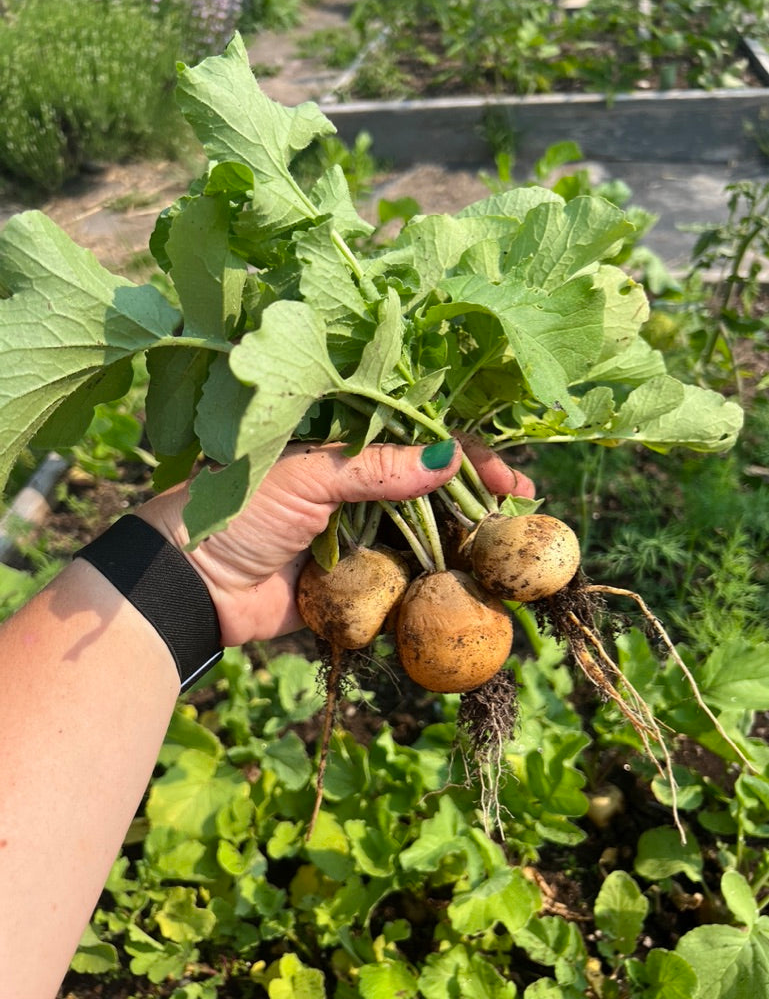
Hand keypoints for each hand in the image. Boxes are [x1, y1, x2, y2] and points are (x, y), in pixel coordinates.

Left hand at [137, 439, 534, 645]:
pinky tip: (468, 590)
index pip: (420, 442)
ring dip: (462, 547)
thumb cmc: (239, 511)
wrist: (190, 585)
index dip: (467, 456)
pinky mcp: (355, 584)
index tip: (508, 482)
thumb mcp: (307, 476)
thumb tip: (449, 456)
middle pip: (432, 492)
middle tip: (521, 517)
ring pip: (424, 538)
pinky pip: (403, 583)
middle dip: (476, 503)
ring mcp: (359, 538)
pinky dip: (433, 588)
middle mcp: (357, 490)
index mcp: (345, 450)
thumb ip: (377, 469)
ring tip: (505, 557)